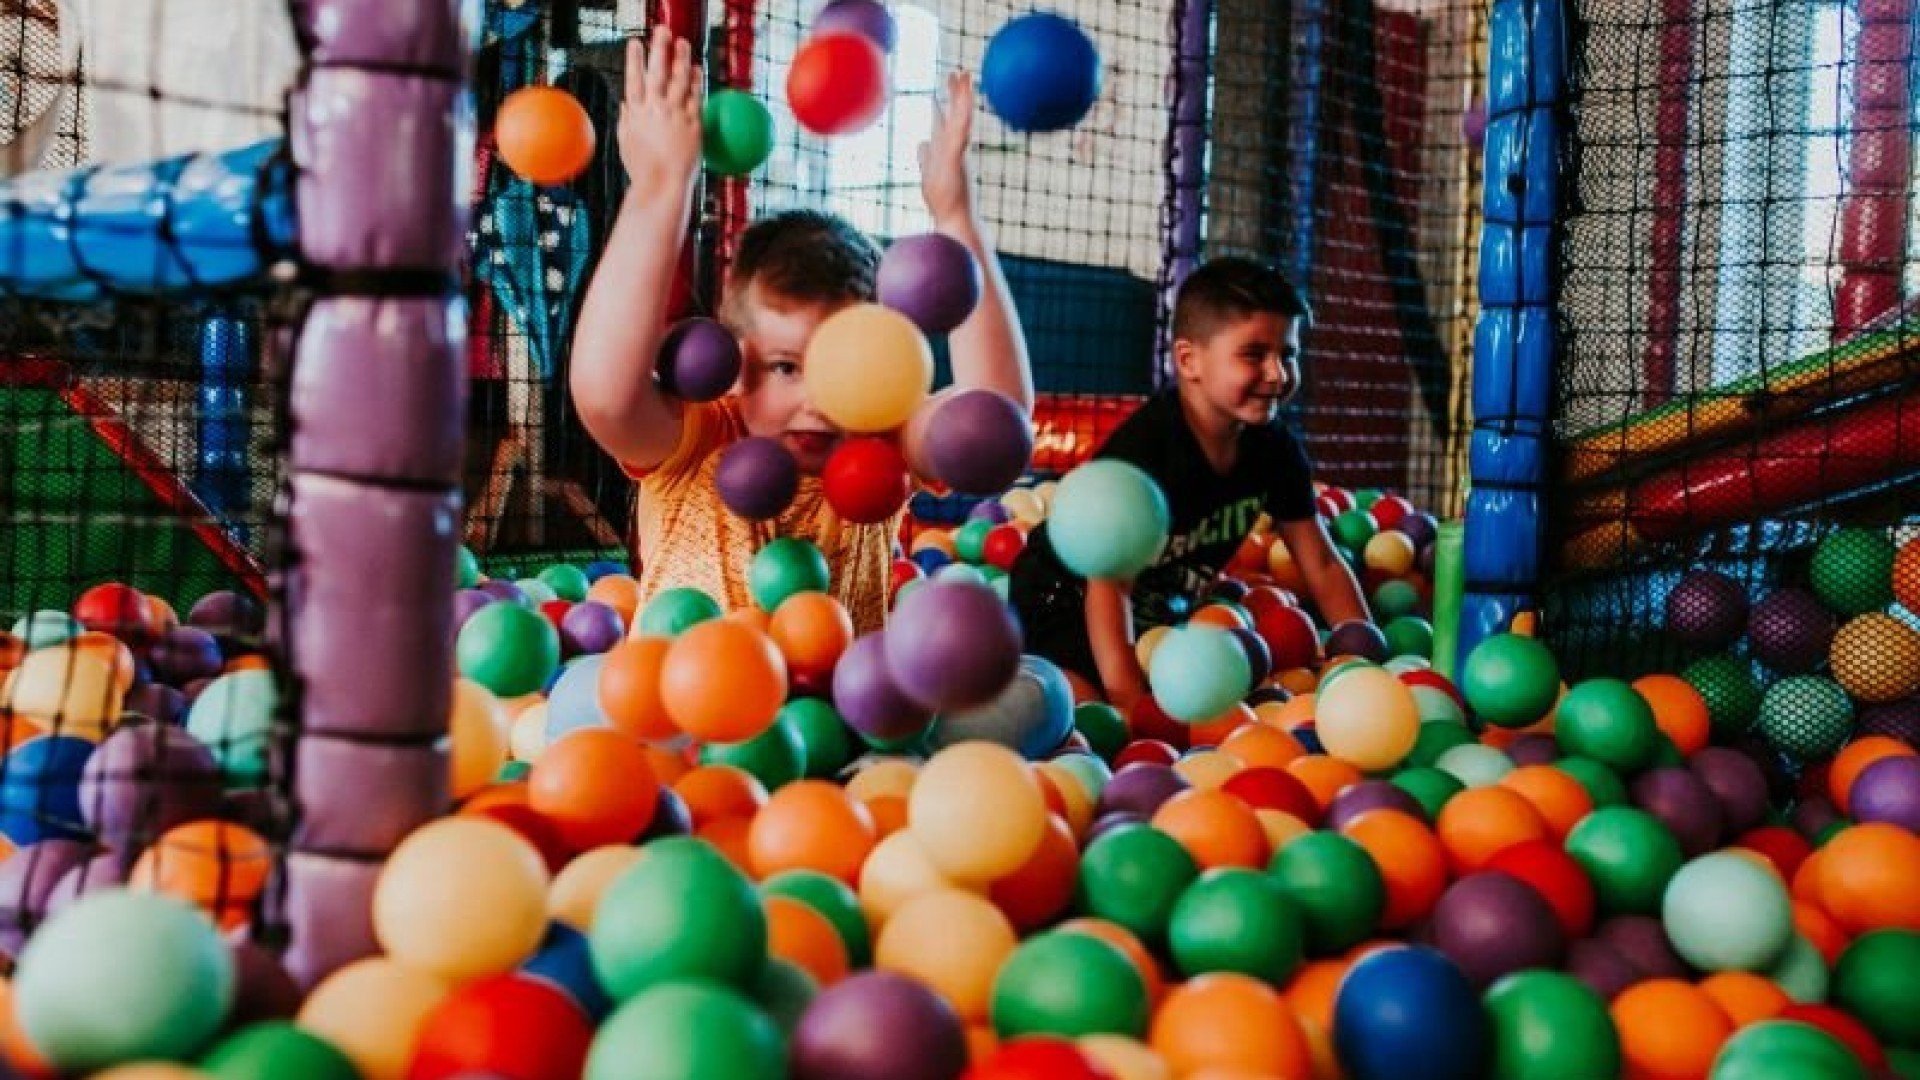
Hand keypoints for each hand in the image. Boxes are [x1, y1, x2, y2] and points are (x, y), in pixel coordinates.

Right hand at [618, 32, 703, 205]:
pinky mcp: (693, 124)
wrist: (662, 186)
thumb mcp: (626, 143)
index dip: (634, 60)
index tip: (635, 43)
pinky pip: (695, 97)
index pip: (633, 80)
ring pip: (678, 81)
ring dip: (680, 59)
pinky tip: (697, 68)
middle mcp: (654, 111)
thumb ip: (626, 120)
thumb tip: (625, 104)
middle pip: (656, 74)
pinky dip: (696, 81)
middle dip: (658, 49)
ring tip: (683, 43)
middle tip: (662, 31)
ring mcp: (674, 116)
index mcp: (635, 115)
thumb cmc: (643, 170)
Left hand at [919, 70, 976, 227]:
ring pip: (960, 117)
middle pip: (953, 114)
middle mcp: (953, 147)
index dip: (942, 106)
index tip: (940, 91)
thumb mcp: (929, 175)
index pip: (943, 122)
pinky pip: (961, 128)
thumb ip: (926, 158)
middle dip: (954, 94)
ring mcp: (957, 151)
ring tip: (964, 74)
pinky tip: (966, 96)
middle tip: (956, 73)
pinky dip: (963, 112)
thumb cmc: (944, 203)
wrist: (956, 220)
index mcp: (946, 150)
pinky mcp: (958, 155)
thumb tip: (921, 143)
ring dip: (962, 96)